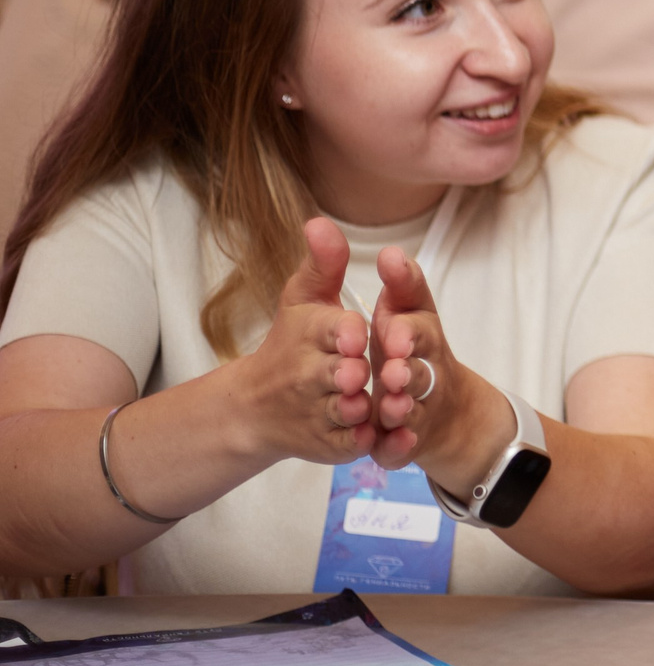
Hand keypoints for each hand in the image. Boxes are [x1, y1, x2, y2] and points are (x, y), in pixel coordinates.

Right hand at [227, 219, 378, 463]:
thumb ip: (323, 263)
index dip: (345, 334)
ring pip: (347, 411)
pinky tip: (385, 436)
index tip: (356, 334)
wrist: (256, 407)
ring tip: (381, 405)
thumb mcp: (305, 299)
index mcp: (310, 335)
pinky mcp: (328, 444)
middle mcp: (309, 375)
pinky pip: (351, 444)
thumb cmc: (290, 343)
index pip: (331, 330)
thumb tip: (319, 221)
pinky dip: (368, 443)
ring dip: (363, 410)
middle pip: (340, 373)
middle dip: (354, 373)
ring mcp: (318, 411)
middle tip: (366, 373)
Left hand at [367, 244, 514, 493]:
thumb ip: (400, 281)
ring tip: (390, 407)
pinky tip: (391, 446)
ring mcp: (420, 407)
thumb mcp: (407, 310)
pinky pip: (404, 446)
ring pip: (414, 408)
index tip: (389, 327)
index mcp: (421, 335)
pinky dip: (399, 447)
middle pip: (422, 369)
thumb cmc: (410, 347)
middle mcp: (426, 370)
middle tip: (391, 370)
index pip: (420, 325)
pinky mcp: (409, 438)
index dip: (407, 328)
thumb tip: (391, 248)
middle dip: (408, 369)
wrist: (443, 408)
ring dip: (404, 407)